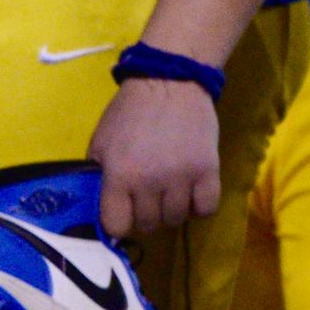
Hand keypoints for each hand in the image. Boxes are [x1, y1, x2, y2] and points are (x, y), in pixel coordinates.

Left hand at [89, 78, 222, 239]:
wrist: (169, 85)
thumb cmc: (129, 113)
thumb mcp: (100, 141)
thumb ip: (99, 175)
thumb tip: (100, 206)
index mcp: (118, 173)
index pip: (116, 225)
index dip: (117, 223)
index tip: (120, 213)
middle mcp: (150, 181)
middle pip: (148, 224)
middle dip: (143, 216)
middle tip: (144, 199)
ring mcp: (182, 179)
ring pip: (176, 220)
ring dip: (170, 211)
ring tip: (166, 192)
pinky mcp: (209, 173)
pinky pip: (206, 210)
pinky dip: (197, 207)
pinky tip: (189, 193)